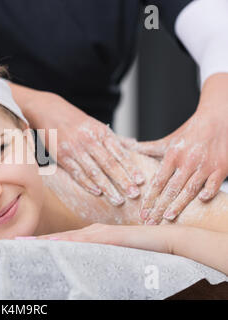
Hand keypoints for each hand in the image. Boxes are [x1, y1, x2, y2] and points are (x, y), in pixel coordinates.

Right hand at [30, 93, 144, 205]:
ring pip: (94, 171)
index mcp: (101, 132)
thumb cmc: (75, 120)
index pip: (119, 152)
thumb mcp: (96, 125)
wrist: (48, 111)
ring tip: (118, 200)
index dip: (131, 167)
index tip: (141, 180)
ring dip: (107, 187)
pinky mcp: (61, 156)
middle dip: (123, 180)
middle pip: (109, 164)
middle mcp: (89, 140)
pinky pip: (77, 173)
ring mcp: (74, 149)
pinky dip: (87, 184)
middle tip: (134, 194)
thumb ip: (115, 138)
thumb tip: (135, 145)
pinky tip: (97, 192)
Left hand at [34, 223, 175, 254]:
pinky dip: (69, 243)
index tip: (23, 244)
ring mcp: (100, 232)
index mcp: (91, 234)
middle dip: (37, 240)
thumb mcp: (114, 254)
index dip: (42, 242)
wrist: (164, 241)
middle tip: (16, 242)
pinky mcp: (109, 236)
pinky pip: (85, 241)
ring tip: (26, 244)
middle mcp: (92, 230)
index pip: (62, 239)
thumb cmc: (140, 250)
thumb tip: (82, 264)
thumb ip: (98, 256)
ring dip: (46, 241)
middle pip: (59, 237)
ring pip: (67, 237)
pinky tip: (55, 245)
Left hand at [121, 78, 227, 223]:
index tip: (141, 212)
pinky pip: (214, 183)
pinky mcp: (222, 168)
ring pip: (190, 189)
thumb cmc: (189, 133)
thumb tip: (124, 146)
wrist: (218, 119)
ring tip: (168, 218)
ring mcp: (205, 165)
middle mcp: (187, 161)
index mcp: (172, 155)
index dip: (149, 198)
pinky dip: (208, 192)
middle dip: (159, 207)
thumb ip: (146, 148)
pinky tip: (201, 202)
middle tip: (149, 222)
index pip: (157, 181)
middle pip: (170, 189)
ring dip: (179, 205)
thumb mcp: (167, 141)